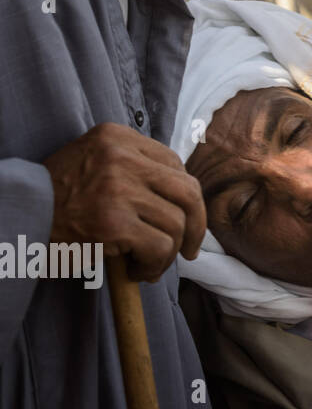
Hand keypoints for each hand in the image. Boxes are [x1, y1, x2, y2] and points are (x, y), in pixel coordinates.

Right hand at [43, 122, 204, 281]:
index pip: (175, 164)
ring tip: (150, 264)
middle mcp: (121, 156)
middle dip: (197, 225)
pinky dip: (155, 266)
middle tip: (191, 249)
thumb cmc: (58, 197)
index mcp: (117, 136)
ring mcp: (118, 188)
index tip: (185, 217)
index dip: (185, 196)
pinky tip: (138, 272)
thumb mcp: (95, 162)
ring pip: (177, 223)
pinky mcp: (113, 222)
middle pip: (188, 190)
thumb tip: (185, 198)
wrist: (16, 216)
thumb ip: (135, 167)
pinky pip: (160, 247)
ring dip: (170, 253)